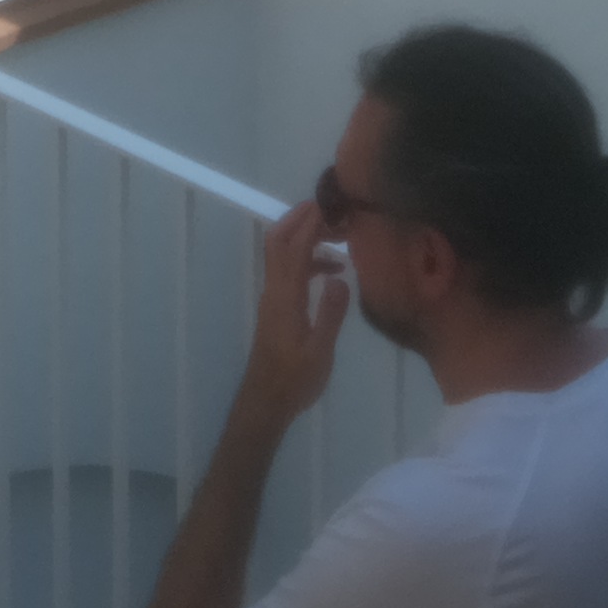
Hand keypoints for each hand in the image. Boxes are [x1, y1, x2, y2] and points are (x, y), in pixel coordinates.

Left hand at [236, 198, 350, 423]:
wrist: (265, 402)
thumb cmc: (294, 380)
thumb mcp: (320, 352)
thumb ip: (330, 314)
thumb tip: (339, 276)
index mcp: (286, 298)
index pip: (294, 248)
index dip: (311, 222)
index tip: (333, 205)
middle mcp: (274, 291)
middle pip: (278, 240)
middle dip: (302, 218)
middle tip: (335, 211)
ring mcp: (273, 297)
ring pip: (282, 253)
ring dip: (307, 238)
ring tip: (342, 237)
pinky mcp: (277, 307)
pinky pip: (289, 270)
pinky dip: (308, 259)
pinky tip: (333, 271)